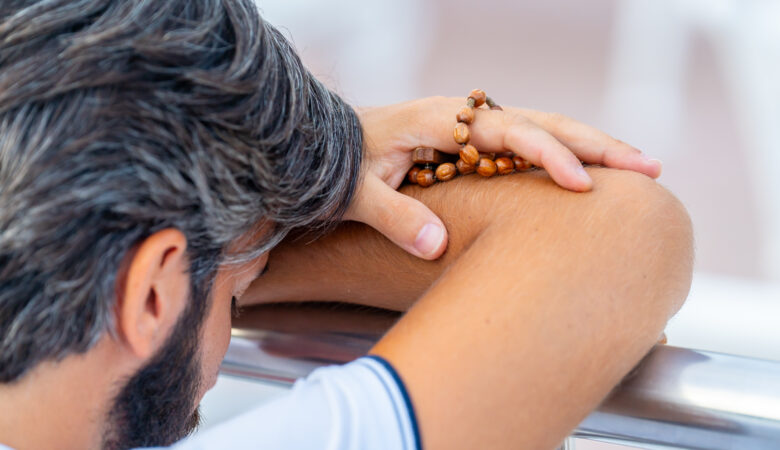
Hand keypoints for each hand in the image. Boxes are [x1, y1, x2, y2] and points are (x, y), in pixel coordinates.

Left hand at [344, 96, 661, 259]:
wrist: (325, 143)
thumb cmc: (338, 164)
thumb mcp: (355, 192)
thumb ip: (392, 216)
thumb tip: (436, 247)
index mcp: (439, 119)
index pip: (508, 132)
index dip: (547, 155)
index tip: (581, 185)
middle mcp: (464, 116)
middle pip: (542, 122)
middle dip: (596, 145)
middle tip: (648, 168)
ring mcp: (473, 127)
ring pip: (544, 129)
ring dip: (591, 147)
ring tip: (640, 168)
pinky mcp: (475, 143)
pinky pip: (530, 144)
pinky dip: (566, 155)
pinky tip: (594, 175)